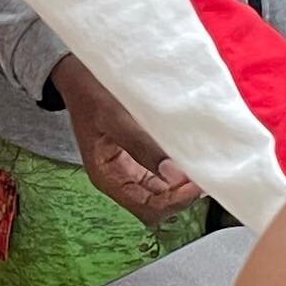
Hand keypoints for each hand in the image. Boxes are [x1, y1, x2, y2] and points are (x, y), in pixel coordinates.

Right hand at [50, 55, 202, 226]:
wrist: (80, 76)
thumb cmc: (91, 95)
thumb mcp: (114, 118)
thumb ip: (141, 146)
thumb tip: (172, 173)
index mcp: (108, 177)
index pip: (146, 208)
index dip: (172, 202)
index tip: (195, 185)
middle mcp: (120, 179)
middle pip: (158, 204)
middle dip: (182, 195)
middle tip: (205, 176)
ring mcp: (130, 169)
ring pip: (163, 191)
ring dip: (183, 185)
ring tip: (202, 167)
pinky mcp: (139, 156)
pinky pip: (163, 173)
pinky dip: (179, 171)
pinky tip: (191, 158)